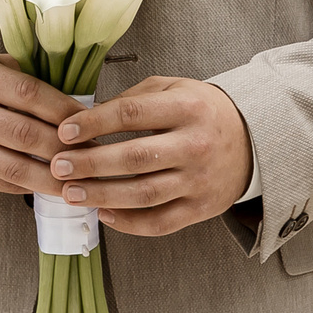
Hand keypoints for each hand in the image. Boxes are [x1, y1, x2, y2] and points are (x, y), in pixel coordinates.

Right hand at [0, 54, 81, 196]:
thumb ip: (23, 76)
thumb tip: (73, 97)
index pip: (31, 94)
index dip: (66, 110)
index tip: (92, 121)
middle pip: (28, 135)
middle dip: (68, 148)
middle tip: (96, 154)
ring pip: (19, 168)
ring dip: (56, 177)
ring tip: (82, 181)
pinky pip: (6, 183)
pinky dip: (34, 185)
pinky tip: (55, 185)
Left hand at [49, 77, 253, 237]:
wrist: (253, 139)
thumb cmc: (202, 111)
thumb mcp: (174, 88)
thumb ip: (133, 100)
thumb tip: (87, 119)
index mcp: (187, 108)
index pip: (131, 115)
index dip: (93, 123)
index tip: (65, 131)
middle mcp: (195, 145)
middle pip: (134, 158)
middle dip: (90, 164)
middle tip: (58, 166)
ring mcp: (199, 180)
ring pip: (143, 194)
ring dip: (102, 195)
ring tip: (70, 193)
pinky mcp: (201, 208)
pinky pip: (160, 222)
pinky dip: (129, 223)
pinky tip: (104, 213)